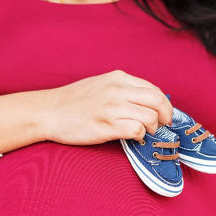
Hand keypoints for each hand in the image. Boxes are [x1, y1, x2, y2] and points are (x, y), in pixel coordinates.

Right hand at [42, 70, 173, 144]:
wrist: (49, 112)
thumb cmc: (74, 101)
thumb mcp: (101, 84)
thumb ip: (124, 89)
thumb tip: (148, 102)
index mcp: (118, 78)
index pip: (154, 89)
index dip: (164, 105)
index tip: (163, 115)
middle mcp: (117, 90)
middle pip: (158, 101)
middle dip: (165, 116)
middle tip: (162, 126)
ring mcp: (112, 108)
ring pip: (150, 117)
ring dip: (152, 128)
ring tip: (145, 133)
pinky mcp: (106, 126)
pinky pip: (136, 130)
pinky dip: (140, 136)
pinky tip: (133, 137)